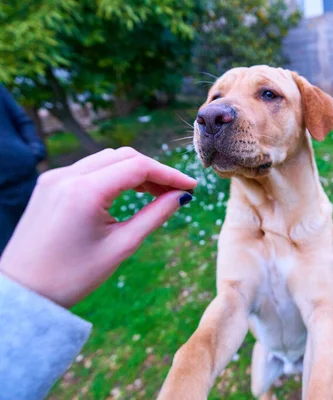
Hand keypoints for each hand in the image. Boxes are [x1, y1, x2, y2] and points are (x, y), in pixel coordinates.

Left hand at [0, 147, 196, 307]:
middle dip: (154, 171)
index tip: (191, 186)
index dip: (169, 174)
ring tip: (156, 193)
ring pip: (107, 160)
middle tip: (176, 192)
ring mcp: (54, 177)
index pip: (138, 166)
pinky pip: (89, 169)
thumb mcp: (121, 246)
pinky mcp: (49, 184)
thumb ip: (154, 216)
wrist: (24, 291)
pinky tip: (128, 192)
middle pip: (123, 157)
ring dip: (134, 171)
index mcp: (84, 191)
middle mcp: (66, 175)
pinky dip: (113, 175)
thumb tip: (181, 197)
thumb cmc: (72, 275)